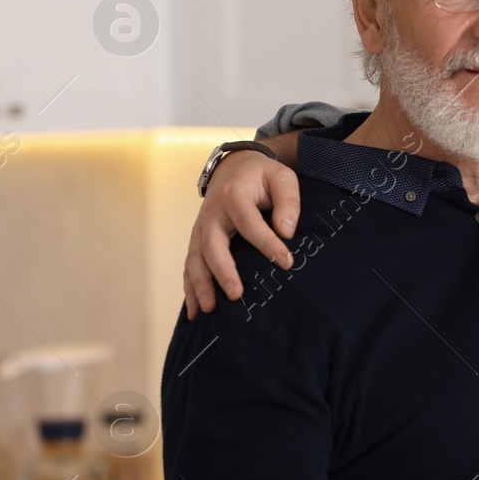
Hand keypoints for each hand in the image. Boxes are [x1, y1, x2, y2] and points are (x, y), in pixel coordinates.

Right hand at [183, 147, 301, 317]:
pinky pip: (191, 265)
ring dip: (200, 285)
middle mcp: (212, 213)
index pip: (250, 224)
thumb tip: (286, 232)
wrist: (235, 167)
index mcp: (233, 195)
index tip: (286, 262)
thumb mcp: (282, 179)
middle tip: (236, 295)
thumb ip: (288, 203)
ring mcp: (201, 227)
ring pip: (195, 259)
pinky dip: (190, 288)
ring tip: (209, 310)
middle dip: (222, 271)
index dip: (267, 244)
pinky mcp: (198, 239)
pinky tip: (196, 312)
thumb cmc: (263, 176)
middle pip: (212, 245)